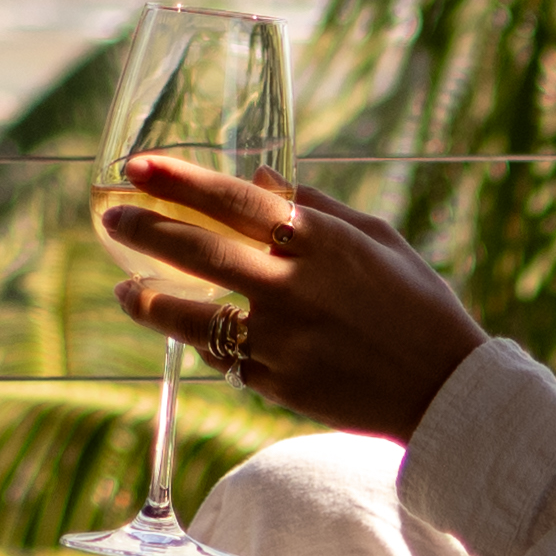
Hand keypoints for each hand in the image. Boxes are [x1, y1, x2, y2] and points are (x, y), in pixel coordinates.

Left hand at [103, 149, 490, 441]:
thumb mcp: (378, 239)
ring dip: (150, 300)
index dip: (181, 181)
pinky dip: (203, 343)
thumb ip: (315, 206)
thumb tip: (257, 174)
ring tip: (124, 289)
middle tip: (112, 218)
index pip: (236, 200)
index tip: (138, 165)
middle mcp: (297, 287)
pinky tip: (189, 330)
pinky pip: (224, 359)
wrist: (444, 390)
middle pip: (201, 251)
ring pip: (195, 317)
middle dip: (147, 229)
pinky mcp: (279, 384)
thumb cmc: (417, 304)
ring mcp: (284, 341)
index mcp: (323, 241)